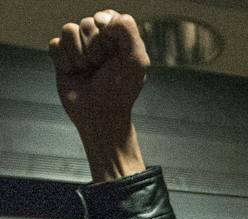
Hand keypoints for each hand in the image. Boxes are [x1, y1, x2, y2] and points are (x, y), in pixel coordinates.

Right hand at [48, 10, 148, 180]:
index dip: (106, 27)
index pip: (108, 16)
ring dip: (78, 54)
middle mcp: (99, 42)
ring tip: (87, 70)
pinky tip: (73, 73)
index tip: (111, 46)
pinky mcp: (62, 57)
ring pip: (68, 29)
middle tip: (100, 66)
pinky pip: (55, 44)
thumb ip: (128, 32)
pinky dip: (63, 60)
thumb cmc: (120, 91)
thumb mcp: (135, 62)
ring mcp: (79, 48)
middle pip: (87, 22)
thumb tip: (102, 17)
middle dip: (94, 46)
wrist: (99, 115)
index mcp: (119, 41)